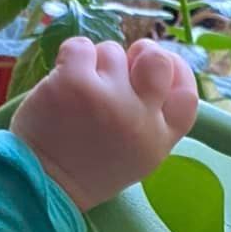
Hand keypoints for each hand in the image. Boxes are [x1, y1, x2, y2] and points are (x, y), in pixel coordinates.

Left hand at [12, 37, 198, 211]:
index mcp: (158, 141)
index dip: (176, 70)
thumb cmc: (87, 167)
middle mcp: (140, 119)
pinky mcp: (76, 83)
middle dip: (142, 51)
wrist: (43, 184)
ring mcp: (109, 99)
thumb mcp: (135, 156)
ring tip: (81, 92)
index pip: (187, 94)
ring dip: (96, 63)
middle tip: (120, 64)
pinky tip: (63, 81)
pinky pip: (81, 46)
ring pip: (113, 51)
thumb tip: (145, 67)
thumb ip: (150, 120)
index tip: (156, 66)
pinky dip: (71, 57)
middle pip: (158, 61)